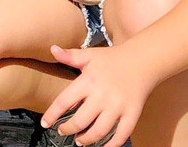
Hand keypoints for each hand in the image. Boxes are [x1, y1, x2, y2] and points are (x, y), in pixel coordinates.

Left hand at [39, 43, 156, 146]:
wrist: (142, 60)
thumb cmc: (112, 59)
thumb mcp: (89, 55)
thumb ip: (70, 56)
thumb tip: (52, 49)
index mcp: (88, 81)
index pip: (64, 101)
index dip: (52, 114)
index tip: (45, 123)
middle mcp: (102, 96)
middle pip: (80, 121)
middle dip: (68, 129)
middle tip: (62, 131)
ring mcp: (118, 107)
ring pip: (99, 131)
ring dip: (86, 139)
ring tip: (79, 141)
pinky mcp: (132, 114)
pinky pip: (121, 135)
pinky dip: (111, 145)